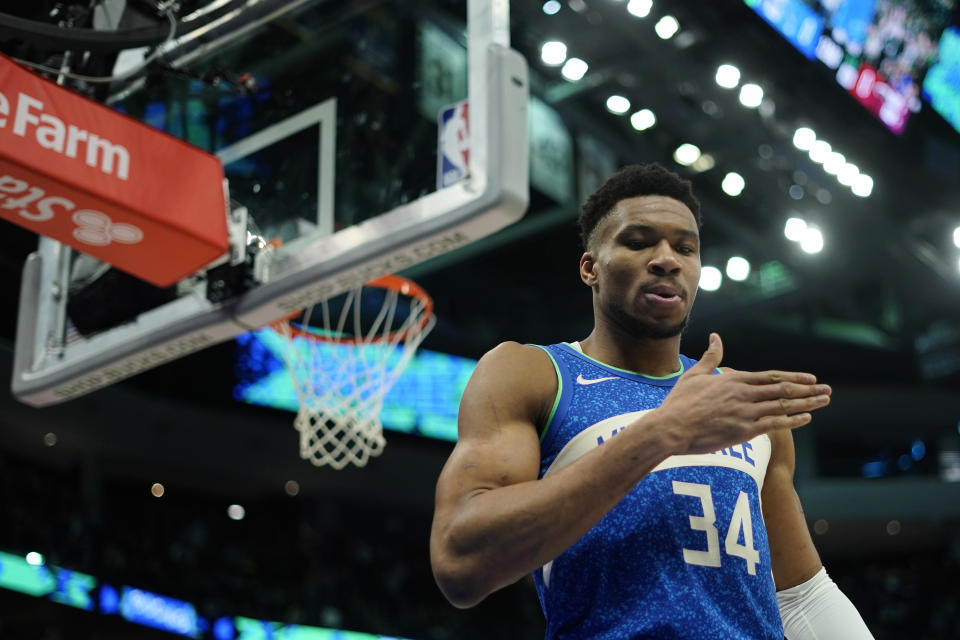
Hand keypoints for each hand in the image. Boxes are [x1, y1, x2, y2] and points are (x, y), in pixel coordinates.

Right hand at [655, 333, 830, 454]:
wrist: (670, 427)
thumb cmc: (679, 403)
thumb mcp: (694, 375)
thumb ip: (710, 357)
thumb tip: (715, 337)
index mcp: (733, 380)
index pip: (770, 377)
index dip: (792, 378)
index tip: (810, 378)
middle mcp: (743, 394)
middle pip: (782, 390)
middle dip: (807, 390)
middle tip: (827, 389)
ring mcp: (744, 413)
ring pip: (782, 406)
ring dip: (806, 403)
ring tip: (824, 401)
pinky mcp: (742, 431)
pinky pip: (774, 424)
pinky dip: (792, 420)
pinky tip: (806, 418)